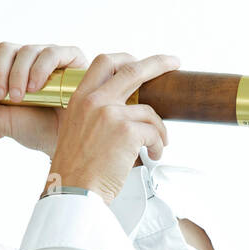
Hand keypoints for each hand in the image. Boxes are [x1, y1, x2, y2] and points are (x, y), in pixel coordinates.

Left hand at [0, 40, 88, 156]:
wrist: (65, 141)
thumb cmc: (34, 130)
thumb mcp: (1, 121)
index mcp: (8, 67)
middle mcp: (27, 58)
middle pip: (5, 47)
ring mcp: (49, 57)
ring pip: (27, 50)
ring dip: (18, 73)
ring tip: (19, 97)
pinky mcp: (71, 58)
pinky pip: (52, 52)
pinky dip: (40, 67)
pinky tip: (35, 87)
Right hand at [45, 52, 177, 204]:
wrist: (74, 191)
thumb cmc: (77, 169)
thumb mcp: (77, 130)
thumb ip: (97, 113)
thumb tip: (130, 109)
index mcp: (80, 98)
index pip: (104, 63)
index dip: (126, 58)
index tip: (141, 60)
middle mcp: (95, 101)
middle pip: (133, 69)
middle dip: (158, 63)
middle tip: (174, 62)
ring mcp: (111, 114)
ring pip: (149, 112)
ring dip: (158, 130)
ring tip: (156, 146)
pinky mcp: (127, 131)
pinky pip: (154, 133)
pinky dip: (158, 146)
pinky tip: (153, 156)